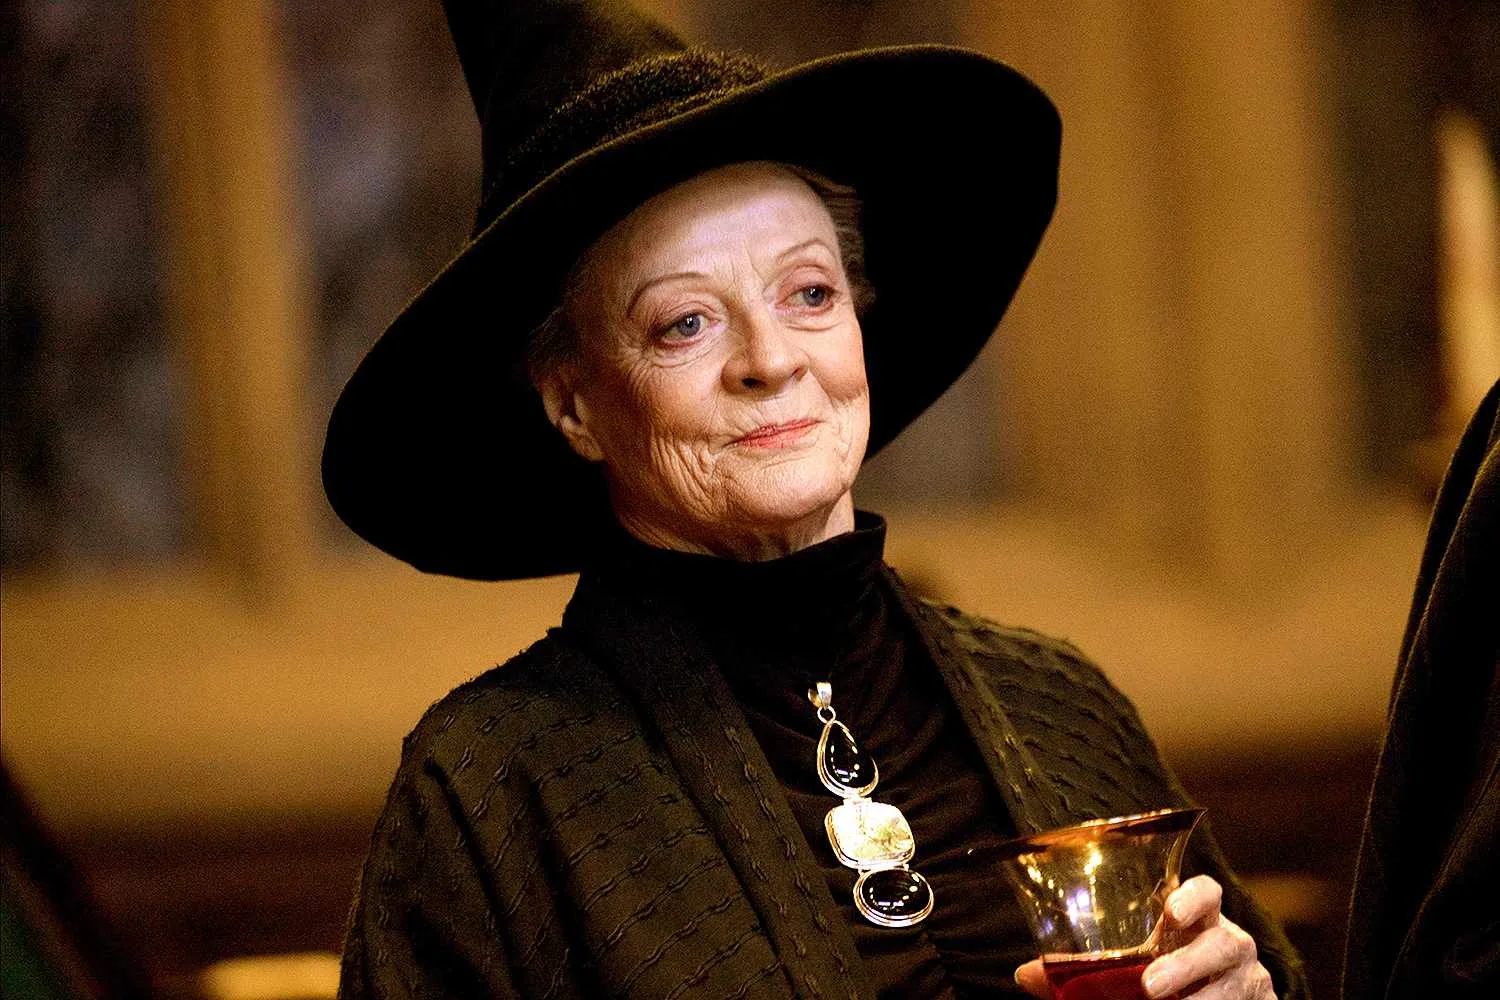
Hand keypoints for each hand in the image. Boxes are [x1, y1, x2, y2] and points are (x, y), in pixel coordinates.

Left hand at [1013, 875, 1275, 997]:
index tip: (1169, 910)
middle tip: (1151, 986)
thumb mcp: (1129, 966)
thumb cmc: (1163, 973)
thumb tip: (1026, 975)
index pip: (1208, 891)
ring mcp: (1250, 978)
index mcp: (1197, 920)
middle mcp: (1231, 942)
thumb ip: (1083, 969)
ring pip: (1236, 987)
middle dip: (1188, 964)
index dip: (1194, 897)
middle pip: (1222, 943)